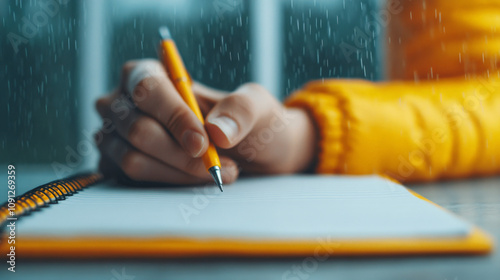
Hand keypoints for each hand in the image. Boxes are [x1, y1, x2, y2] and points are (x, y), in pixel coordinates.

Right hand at [95, 59, 316, 184]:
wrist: (250, 158)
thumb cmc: (247, 125)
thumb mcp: (258, 108)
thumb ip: (242, 109)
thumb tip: (217, 130)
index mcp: (152, 73)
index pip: (148, 88)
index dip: (174, 117)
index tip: (203, 143)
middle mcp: (126, 101)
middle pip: (138, 129)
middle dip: (181, 154)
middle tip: (217, 164)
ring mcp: (118, 133)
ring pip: (133, 159)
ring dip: (180, 171)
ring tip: (215, 171)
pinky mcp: (118, 162)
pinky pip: (134, 177)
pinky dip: (171, 181)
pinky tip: (195, 177)